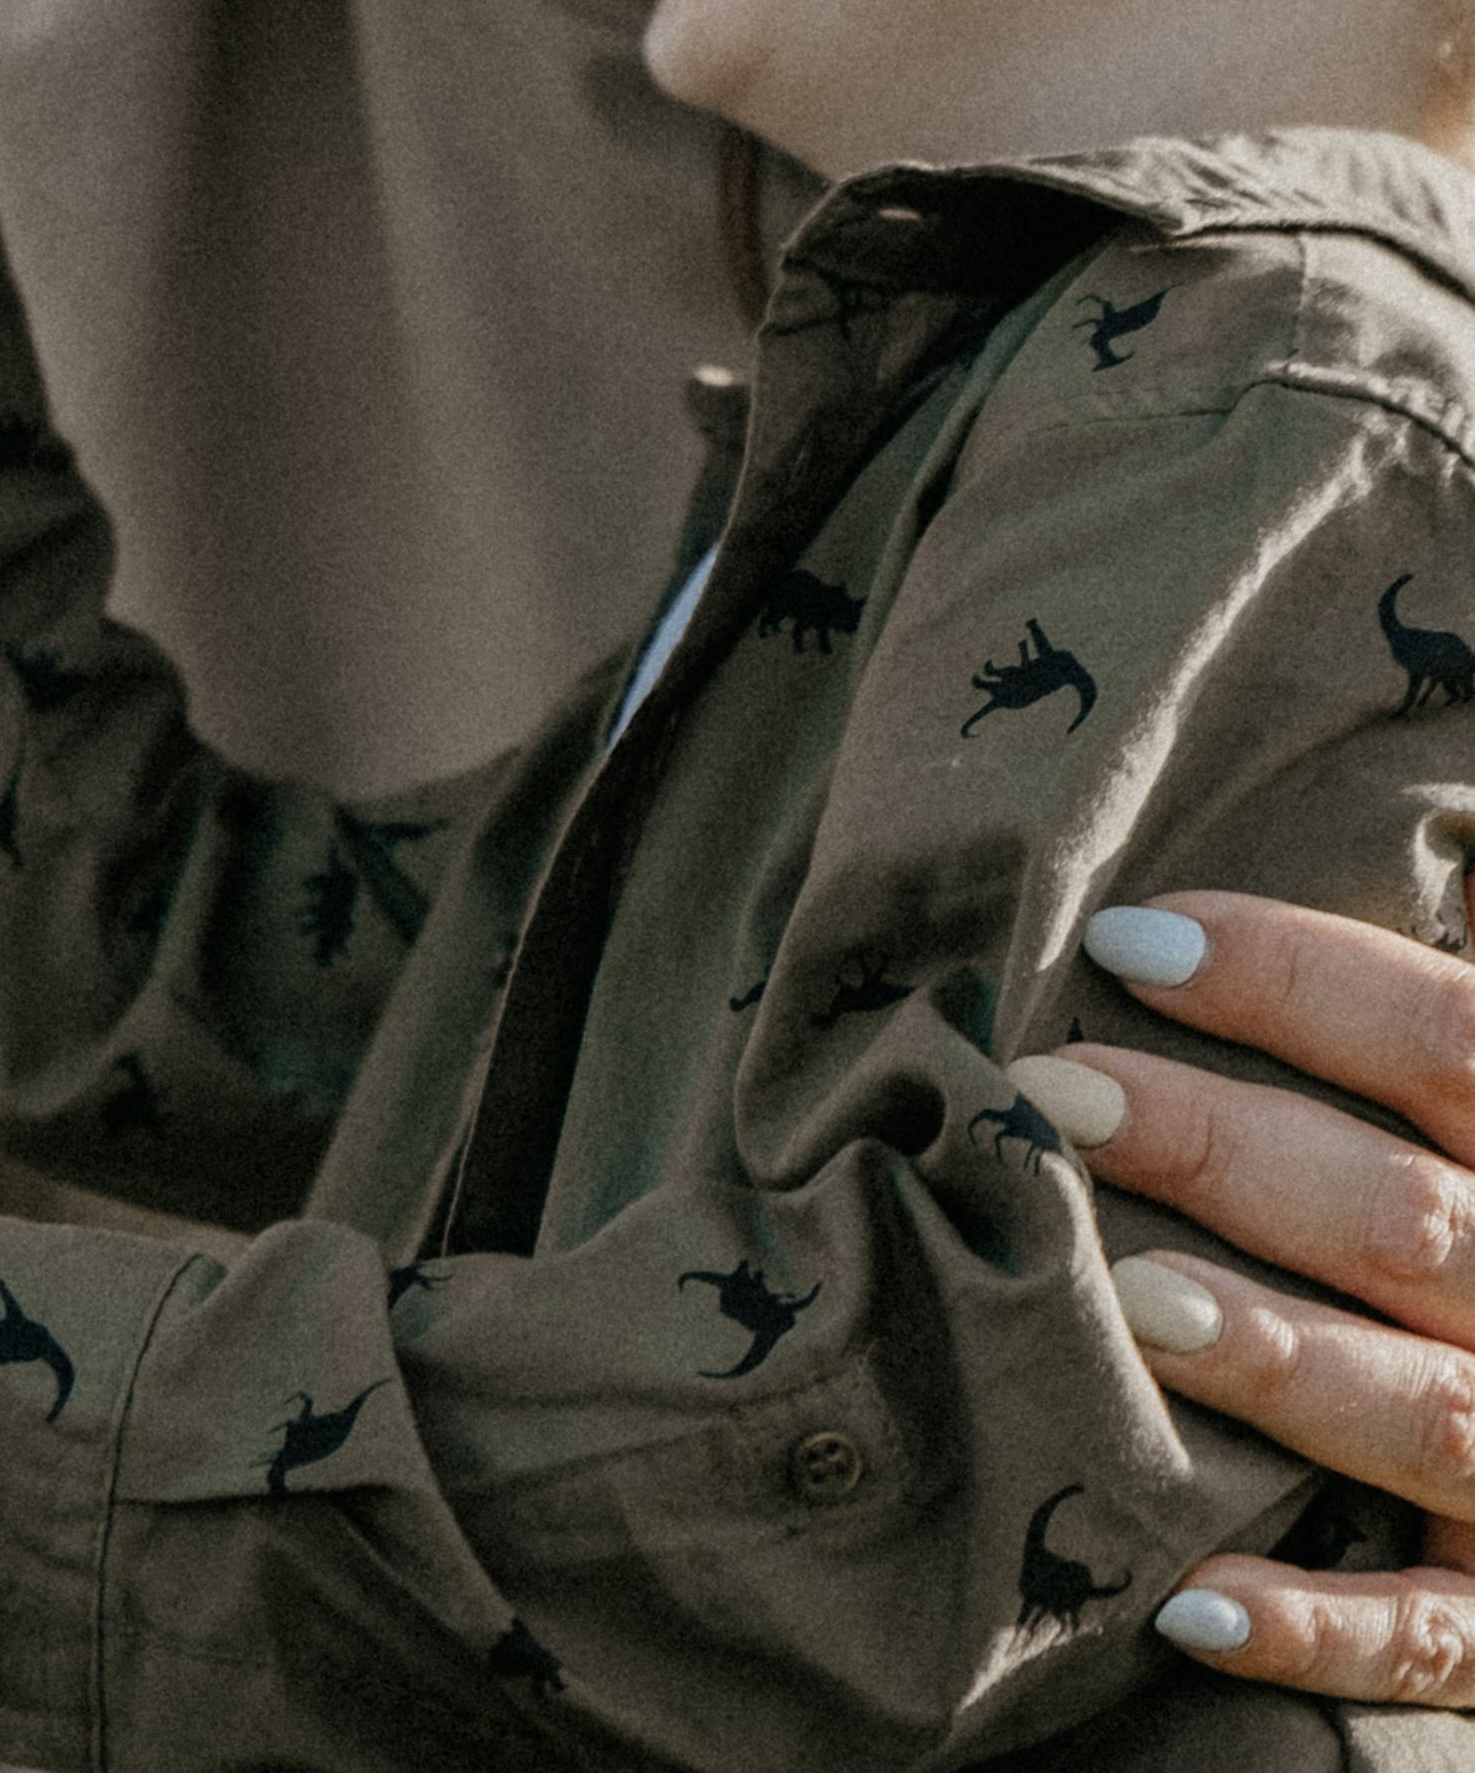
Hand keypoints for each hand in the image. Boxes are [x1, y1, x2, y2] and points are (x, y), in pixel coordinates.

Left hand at [1020, 890, 1474, 1705]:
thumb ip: (1447, 1018)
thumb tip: (1444, 848)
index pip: (1449, 1036)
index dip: (1293, 976)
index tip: (1122, 939)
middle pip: (1395, 1212)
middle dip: (1220, 1148)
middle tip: (1050, 1091)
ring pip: (1413, 1411)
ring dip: (1266, 1356)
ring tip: (1117, 1296)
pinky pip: (1428, 1637)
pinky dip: (1313, 1626)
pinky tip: (1182, 1598)